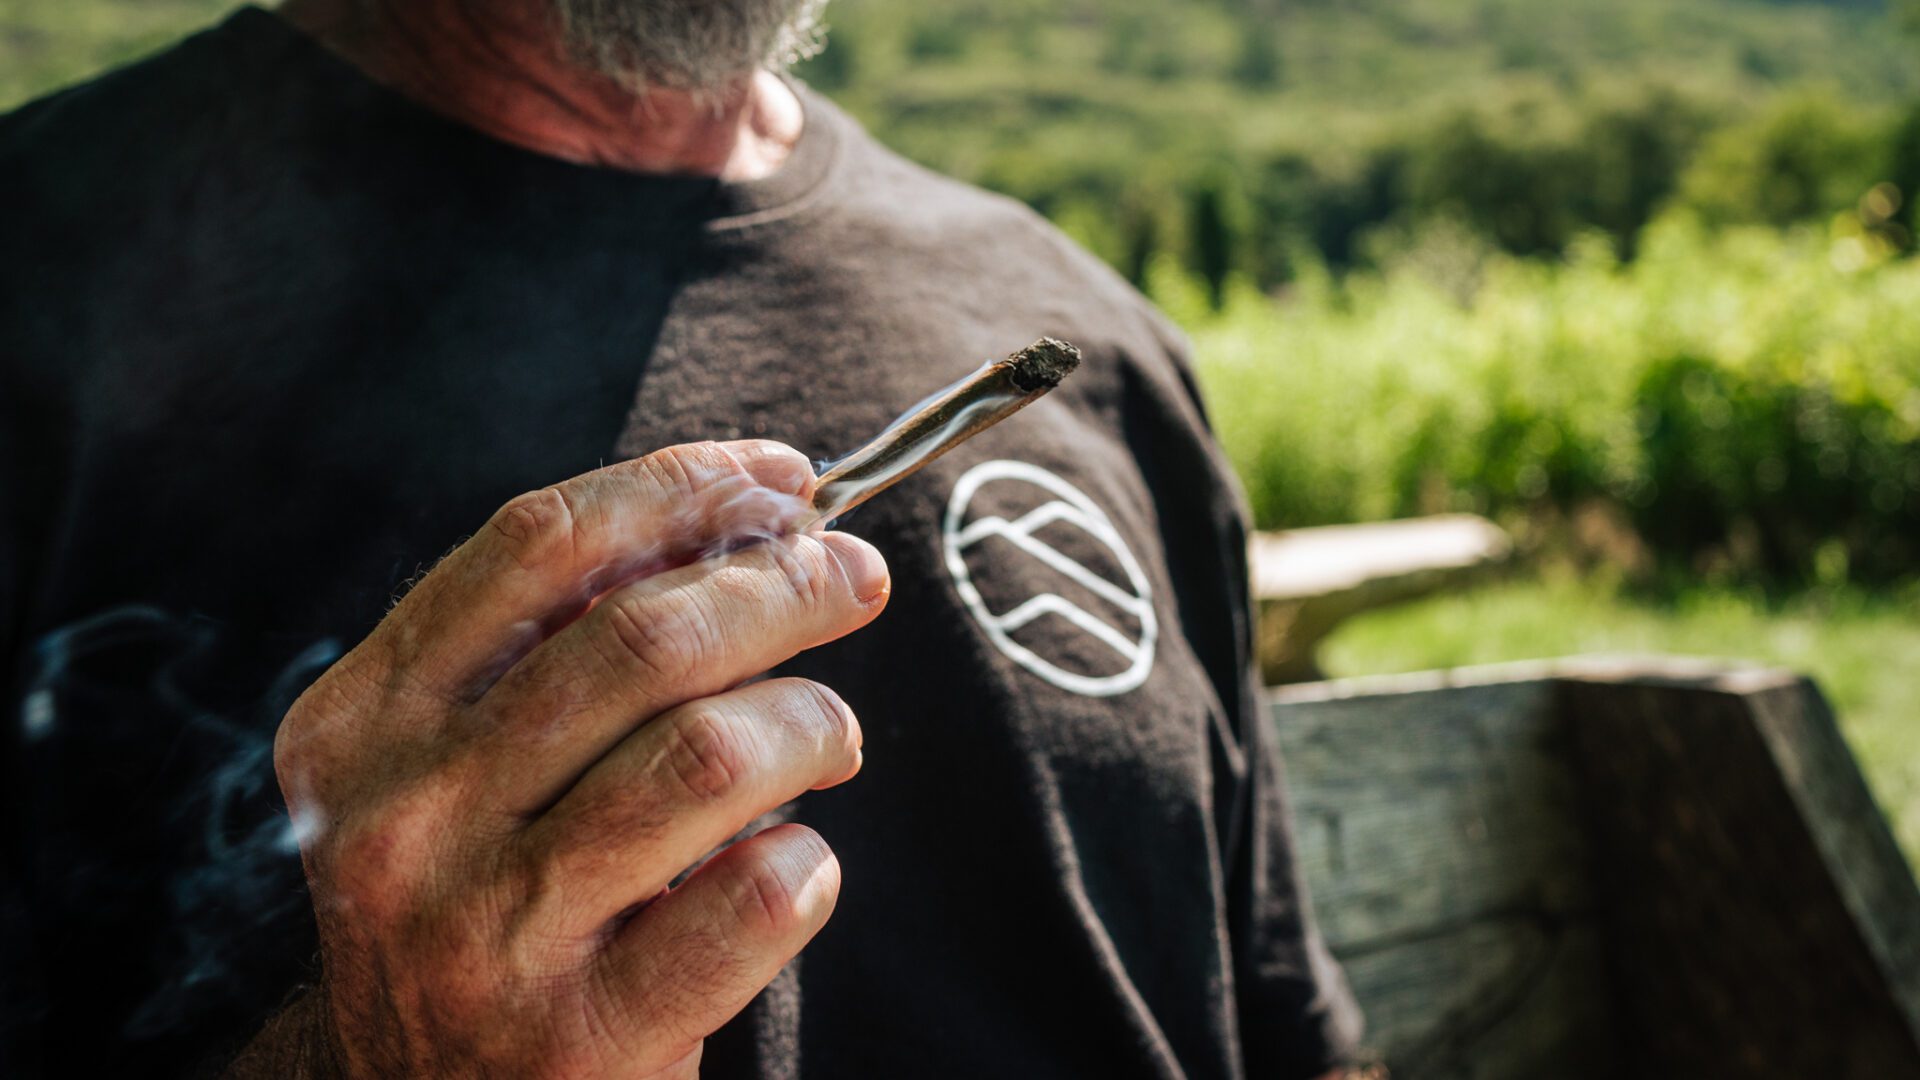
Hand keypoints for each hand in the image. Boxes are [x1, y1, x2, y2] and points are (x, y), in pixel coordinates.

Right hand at [248, 441, 888, 1077]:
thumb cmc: (478, 897)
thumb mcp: (460, 761)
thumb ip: (560, 644)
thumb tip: (751, 515)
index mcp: (364, 721)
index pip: (539, 546)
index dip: (684, 489)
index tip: (783, 478)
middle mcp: (406, 818)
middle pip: (644, 638)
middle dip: (784, 586)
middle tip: (853, 580)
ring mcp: (487, 931)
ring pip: (712, 753)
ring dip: (811, 720)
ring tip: (832, 735)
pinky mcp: (579, 1036)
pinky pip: (754, 900)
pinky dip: (809, 863)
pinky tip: (798, 862)